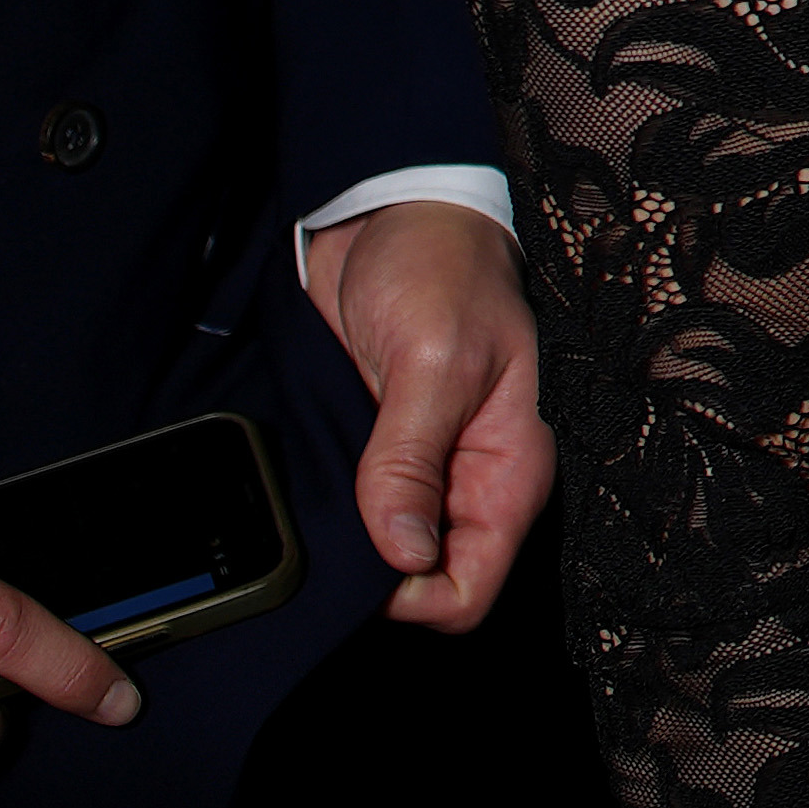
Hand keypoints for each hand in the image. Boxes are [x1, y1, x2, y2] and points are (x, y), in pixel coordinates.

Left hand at [300, 200, 556, 633]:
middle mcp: (468, 482)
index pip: (471, 589)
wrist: (390, 210)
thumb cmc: (439, 266)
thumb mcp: (432, 361)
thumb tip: (401, 558)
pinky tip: (300, 486)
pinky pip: (353, 510)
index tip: (363, 562)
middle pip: (423, 581)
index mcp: (508, 470)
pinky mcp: (377, 451)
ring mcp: (421, 469)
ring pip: (381, 553)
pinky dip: (325, 511)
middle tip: (325, 529)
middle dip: (371, 575)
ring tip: (306, 503)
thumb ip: (411, 461)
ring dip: (342, 542)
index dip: (414, 597)